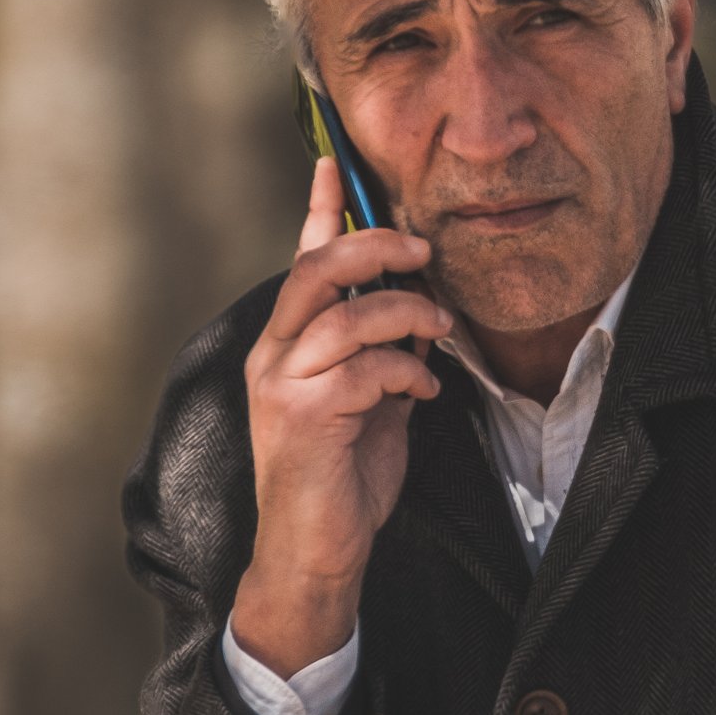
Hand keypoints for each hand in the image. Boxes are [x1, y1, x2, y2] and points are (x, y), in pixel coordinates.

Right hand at [232, 156, 453, 676]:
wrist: (315, 554)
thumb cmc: (342, 481)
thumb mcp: (372, 402)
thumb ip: (384, 353)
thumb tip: (422, 309)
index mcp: (287, 345)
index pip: (301, 260)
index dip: (320, 209)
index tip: (335, 161)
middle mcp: (274, 356)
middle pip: (317, 269)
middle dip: (376, 246)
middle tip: (424, 250)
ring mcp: (282, 385)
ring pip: (348, 313)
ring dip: (408, 312)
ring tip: (441, 329)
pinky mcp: (303, 416)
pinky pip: (367, 367)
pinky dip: (408, 369)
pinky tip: (425, 389)